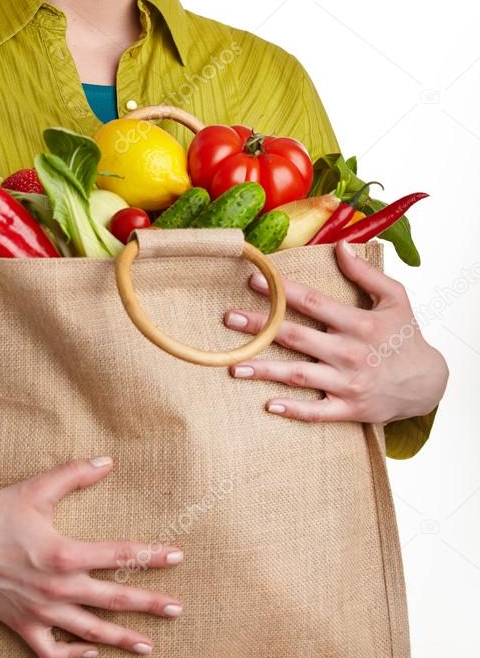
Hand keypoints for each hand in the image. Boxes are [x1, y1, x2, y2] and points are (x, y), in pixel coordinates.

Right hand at [0, 457, 183, 657]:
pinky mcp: (21, 625)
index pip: (119, 556)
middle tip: (178, 608)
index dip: (151, 556)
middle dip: (149, 604)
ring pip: (90, 632)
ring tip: (148, 645)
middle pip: (113, 599)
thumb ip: (75, 473)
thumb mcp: (36, 488)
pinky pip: (53, 652)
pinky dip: (75, 656)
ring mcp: (39, 612)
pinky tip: (93, 652)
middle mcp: (55, 588)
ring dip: (122, 638)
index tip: (177, 557)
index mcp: (63, 554)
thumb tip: (108, 461)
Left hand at [224, 239, 448, 424]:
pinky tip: (269, 405)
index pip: (312, 303)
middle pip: (296, 337)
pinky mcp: (349, 409)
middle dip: (260, 327)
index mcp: (358, 323)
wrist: (428, 383)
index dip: (281, 291)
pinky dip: (294, 410)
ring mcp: (348, 383)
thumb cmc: (406, 337)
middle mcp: (349, 352)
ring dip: (264, 370)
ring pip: (299, 375)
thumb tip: (341, 245)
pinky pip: (317, 411)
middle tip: (229, 319)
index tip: (252, 280)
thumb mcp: (395, 298)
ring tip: (233, 365)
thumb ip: (366, 273)